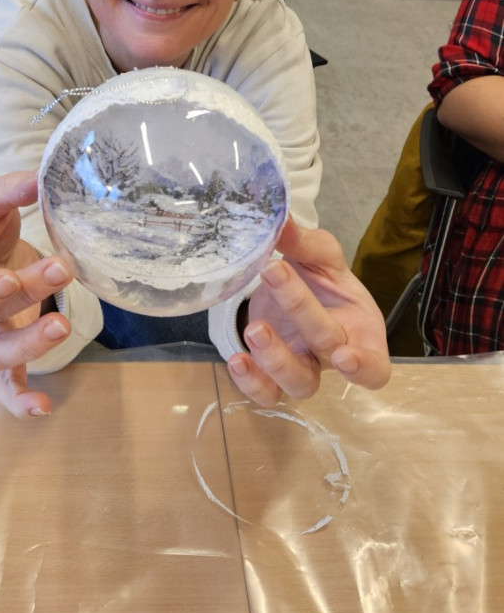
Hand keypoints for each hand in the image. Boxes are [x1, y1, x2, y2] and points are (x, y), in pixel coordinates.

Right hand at [0, 171, 73, 417]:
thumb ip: (5, 191)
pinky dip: (21, 400)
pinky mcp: (9, 352)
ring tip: (63, 323)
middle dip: (22, 299)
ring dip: (31, 344)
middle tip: (59, 271)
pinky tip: (43, 407)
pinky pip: (9, 384)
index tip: (8, 277)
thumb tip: (38, 179)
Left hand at [227, 217, 389, 405]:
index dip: (364, 368)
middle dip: (301, 312)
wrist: (291, 290)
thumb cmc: (321, 280)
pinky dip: (250, 382)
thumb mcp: (320, 256)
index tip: (342, 353)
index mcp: (361, 330)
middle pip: (325, 350)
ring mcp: (303, 368)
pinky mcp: (271, 374)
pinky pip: (265, 392)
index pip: (375, 366)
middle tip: (273, 272)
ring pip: (297, 383)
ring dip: (275, 359)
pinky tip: (237, 359)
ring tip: (255, 328)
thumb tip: (280, 220)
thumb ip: (306, 243)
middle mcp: (334, 356)